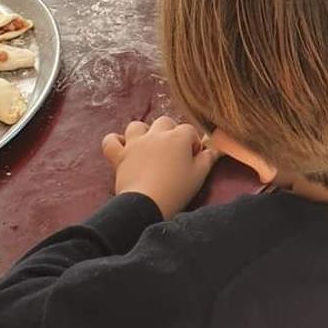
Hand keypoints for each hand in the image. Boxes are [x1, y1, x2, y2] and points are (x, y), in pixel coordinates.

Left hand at [102, 116, 217, 219]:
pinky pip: (111, 141)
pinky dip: (115, 142)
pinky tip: (122, 148)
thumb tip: (216, 148)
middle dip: (170, 133)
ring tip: (149, 148)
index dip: (192, 143)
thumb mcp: (199, 175)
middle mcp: (156, 134)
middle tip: (173, 153)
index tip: (192, 159)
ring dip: (144, 133)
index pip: (189, 130)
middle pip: (165, 122)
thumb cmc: (177, 190)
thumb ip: (208, 158)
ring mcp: (135, 143)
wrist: (146, 205)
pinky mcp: (119, 155)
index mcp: (178, 137)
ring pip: (137, 126)